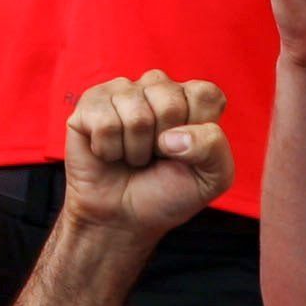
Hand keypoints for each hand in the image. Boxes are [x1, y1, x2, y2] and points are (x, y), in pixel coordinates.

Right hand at [62, 70, 231, 239]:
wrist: (122, 218)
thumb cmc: (166, 194)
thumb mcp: (211, 179)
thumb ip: (214, 148)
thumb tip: (171, 136)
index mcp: (190, 98)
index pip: (205, 94)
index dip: (198, 132)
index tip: (186, 152)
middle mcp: (157, 87)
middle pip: (171, 104)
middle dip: (164, 146)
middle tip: (155, 157)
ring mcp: (122, 91)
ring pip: (137, 116)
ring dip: (135, 151)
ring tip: (132, 157)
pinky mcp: (91, 103)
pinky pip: (105, 123)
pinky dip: (109, 150)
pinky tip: (109, 153)